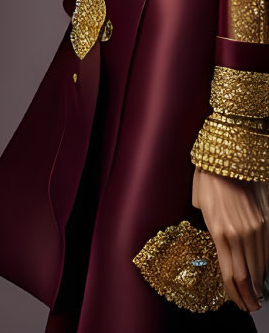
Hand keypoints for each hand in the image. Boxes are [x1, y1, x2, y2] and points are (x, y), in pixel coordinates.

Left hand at [192, 166, 268, 311]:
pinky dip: (265, 265)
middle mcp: (241, 234)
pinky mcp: (267, 222)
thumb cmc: (208, 179)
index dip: (234, 294)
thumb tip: (219, 242)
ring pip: (260, 266)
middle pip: (248, 275)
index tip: (238, 305)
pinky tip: (263, 273)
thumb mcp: (201, 207)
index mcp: (220, 232)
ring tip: (257, 296)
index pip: (230, 274)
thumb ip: (212, 229)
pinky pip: (268, 251)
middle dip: (249, 295)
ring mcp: (257, 229)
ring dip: (259, 283)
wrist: (229, 157)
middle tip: (250, 307)